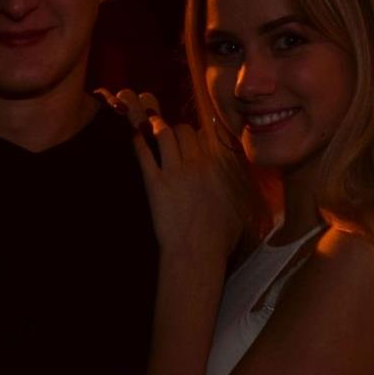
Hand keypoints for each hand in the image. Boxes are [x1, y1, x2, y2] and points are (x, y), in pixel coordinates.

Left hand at [96, 88, 242, 259]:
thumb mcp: (239, 208)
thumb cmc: (219, 237)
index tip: (191, 135)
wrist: (196, 252)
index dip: (196, 134)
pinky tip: (135, 135)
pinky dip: (138, 141)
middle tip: (170, 131)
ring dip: (156, 125)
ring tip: (150, 122)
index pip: (205, 137)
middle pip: (185, 130)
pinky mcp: (154, 183)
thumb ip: (236, 186)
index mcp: (217, 168)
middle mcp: (196, 164)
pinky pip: (144, 154)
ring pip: (165, 134)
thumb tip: (238, 176)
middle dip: (177, 128)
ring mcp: (174, 172)